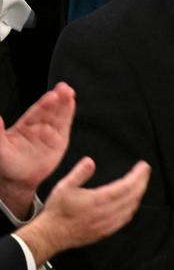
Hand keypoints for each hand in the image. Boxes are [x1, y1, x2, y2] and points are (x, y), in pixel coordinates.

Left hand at [0, 82, 73, 218]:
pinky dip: (68, 116)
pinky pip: (64, 127)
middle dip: (57, 99)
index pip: (36, 111)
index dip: (44, 103)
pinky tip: (71, 104)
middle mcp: (38, 127)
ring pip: (59, 116)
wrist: (17, 180)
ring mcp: (50, 134)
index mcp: (24, 126)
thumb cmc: (5, 163)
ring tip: (70, 93)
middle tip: (64, 88)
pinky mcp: (59, 143)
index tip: (51, 95)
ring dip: (65, 104)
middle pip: (50, 110)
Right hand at [16, 157, 149, 264]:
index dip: (138, 175)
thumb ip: (79, 173)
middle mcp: (108, 212)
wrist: (52, 234)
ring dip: (139, 194)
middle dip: (142, 182)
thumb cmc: (57, 212)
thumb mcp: (64, 187)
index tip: (143, 167)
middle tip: (145, 172)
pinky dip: (132, 208)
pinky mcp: (108, 231)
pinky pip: (126, 218)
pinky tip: (133, 203)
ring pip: (132, 207)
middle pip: (133, 195)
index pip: (126, 185)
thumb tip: (90, 161)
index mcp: (99, 200)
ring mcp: (109, 223)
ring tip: (141, 184)